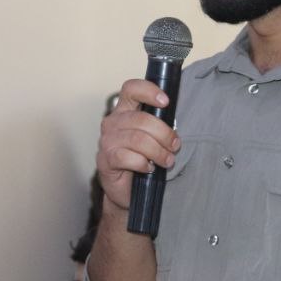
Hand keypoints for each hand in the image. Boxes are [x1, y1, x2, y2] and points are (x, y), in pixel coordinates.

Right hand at [96, 78, 181, 211]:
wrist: (126, 190)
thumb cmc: (141, 160)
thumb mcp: (152, 137)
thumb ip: (159, 125)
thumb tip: (175, 124)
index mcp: (124, 111)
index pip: (131, 89)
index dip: (149, 91)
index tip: (166, 102)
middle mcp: (112, 122)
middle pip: (141, 119)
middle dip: (164, 133)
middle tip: (174, 146)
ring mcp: (107, 141)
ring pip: (138, 139)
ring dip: (158, 151)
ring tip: (167, 160)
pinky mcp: (105, 160)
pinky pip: (128, 157)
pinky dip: (143, 164)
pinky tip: (148, 168)